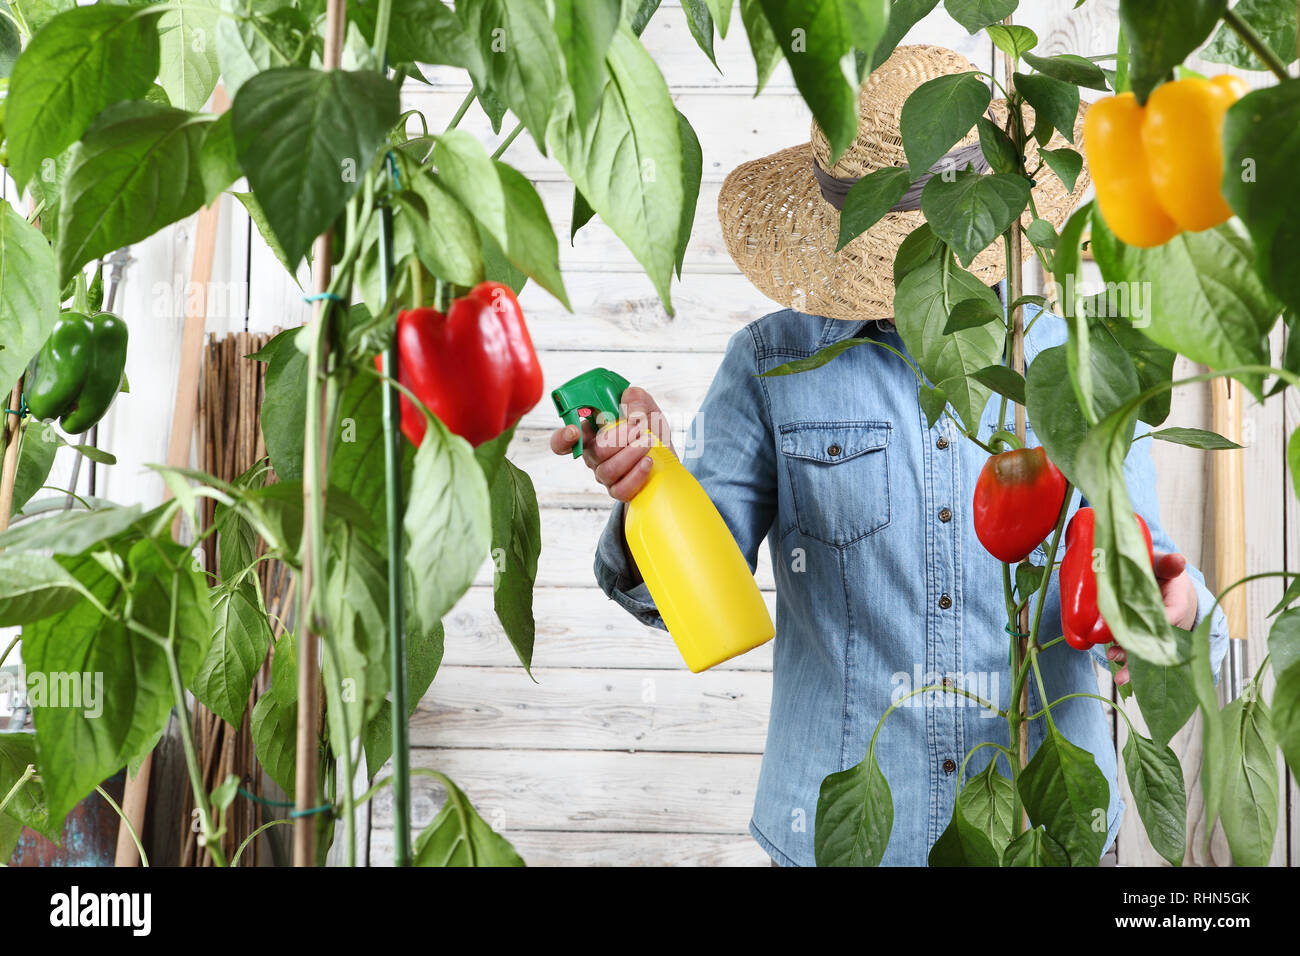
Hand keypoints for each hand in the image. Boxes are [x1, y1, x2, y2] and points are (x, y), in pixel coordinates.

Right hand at [548, 386, 674, 501]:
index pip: (563, 440)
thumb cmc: (650, 432)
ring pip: (608, 469)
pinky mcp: (618, 490)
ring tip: (649, 441)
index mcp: (591, 434)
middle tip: (637, 428)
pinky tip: (648, 462)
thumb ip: (636, 398)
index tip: (574, 431)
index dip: (563, 437)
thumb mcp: (646, 408)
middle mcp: (593, 455)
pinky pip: (621, 489)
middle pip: (594, 451)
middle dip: (618, 438)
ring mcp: (605, 475)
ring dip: (631, 453)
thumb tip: (629, 401)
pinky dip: (637, 474)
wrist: (668, 458)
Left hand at [1105, 550, 1198, 685]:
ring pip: (1149, 654)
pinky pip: (1140, 657)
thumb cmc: (1163, 577)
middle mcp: (1172, 625)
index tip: (1141, 627)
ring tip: (1120, 678)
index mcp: (1178, 602)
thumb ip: (1166, 565)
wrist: (1168, 590)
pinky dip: (1131, 667)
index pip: (1173, 614)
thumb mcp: (1163, 566)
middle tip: (1120, 657)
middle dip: (1141, 652)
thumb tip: (1177, 560)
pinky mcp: (1147, 644)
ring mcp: (1159, 638)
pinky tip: (1121, 678)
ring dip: (1134, 667)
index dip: (1159, 622)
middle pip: (1158, 641)